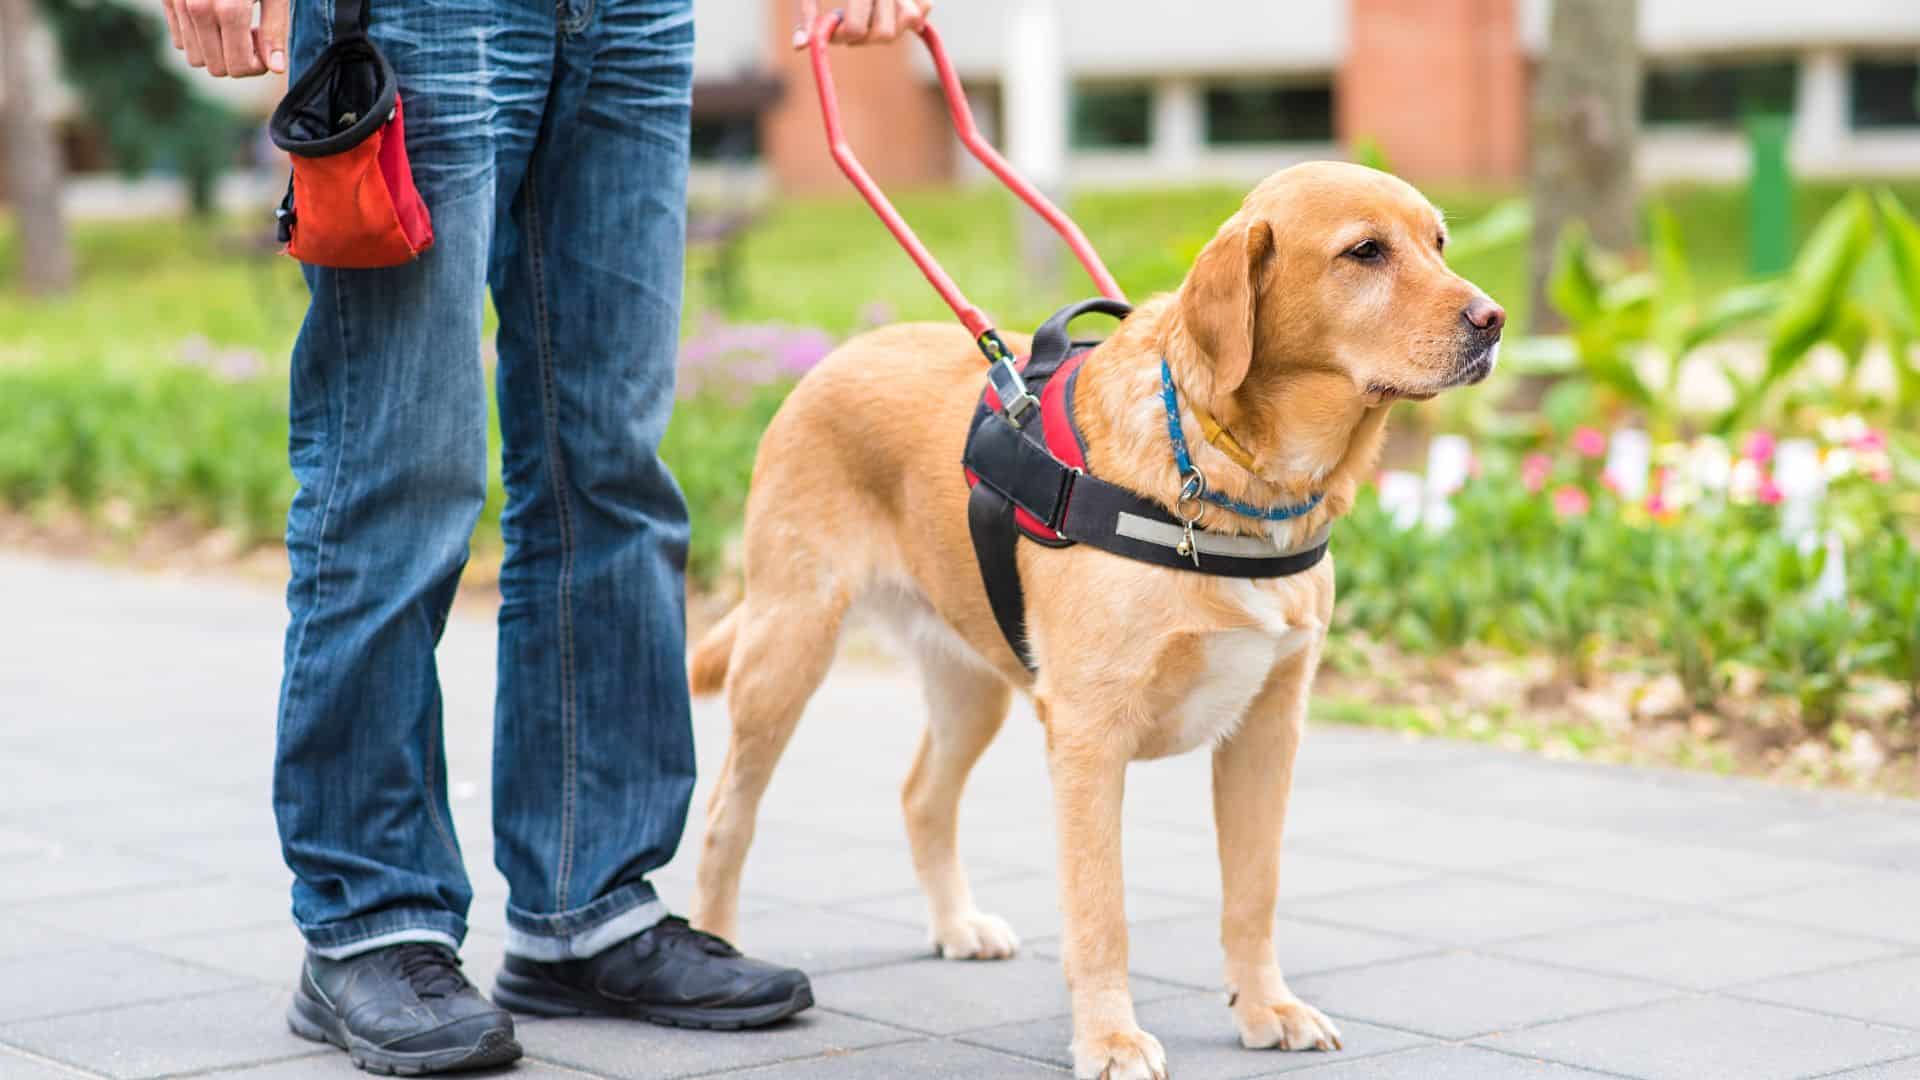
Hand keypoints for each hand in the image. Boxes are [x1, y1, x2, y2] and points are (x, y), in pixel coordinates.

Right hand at [163, 0, 288, 77]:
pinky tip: (214, 16)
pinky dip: (198, 37)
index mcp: (229, 9)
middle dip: (238, 60)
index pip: (238, 67)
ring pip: (195, 58)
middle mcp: (197, 8)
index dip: (256, 66)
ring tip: (232, 24)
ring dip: (216, 51)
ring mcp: (178, 3)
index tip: (263, 45)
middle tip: (251, 33)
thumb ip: (275, 30)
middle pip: (216, 68)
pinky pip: (178, 39)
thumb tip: (275, 68)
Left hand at [792, 0, 930, 49]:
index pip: (855, 29)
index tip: (832, 29)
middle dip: (866, 37)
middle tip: (849, 25)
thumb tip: (802, 46)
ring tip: (868, 15)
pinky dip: (910, 12)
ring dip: (888, 26)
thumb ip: (805, 12)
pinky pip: (925, 4)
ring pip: (910, 21)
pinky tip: (887, 8)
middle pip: (886, 33)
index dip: (842, 36)